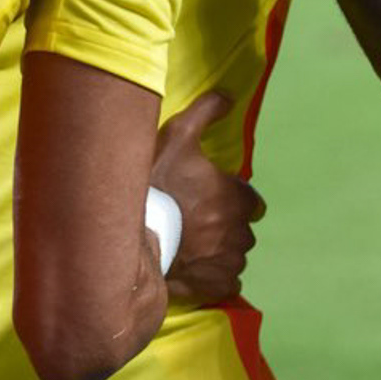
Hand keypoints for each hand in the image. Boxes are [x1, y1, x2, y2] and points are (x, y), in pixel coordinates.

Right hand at [151, 90, 264, 307]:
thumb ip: (205, 112)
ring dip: (222, 251)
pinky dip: (218, 277)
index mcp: (236, 198)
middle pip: (243, 230)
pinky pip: (228, 283)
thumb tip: (228, 94)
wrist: (127, 232)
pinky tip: (199, 268)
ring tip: (195, 245)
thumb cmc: (155, 182)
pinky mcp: (212, 284)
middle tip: (198, 220)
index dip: (235, 199)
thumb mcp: (177, 136)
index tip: (216, 198)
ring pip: (235, 256)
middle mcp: (238, 231)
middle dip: (227, 225)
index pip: (252, 203)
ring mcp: (226, 261)